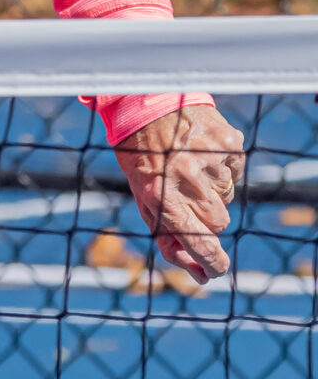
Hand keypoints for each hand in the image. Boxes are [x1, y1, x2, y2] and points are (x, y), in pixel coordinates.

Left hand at [114, 103, 245, 282]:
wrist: (148, 103)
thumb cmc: (142, 155)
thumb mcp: (142, 194)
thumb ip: (165, 234)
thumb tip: (197, 274)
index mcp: (160, 192)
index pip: (197, 240)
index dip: (211, 262)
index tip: (215, 270)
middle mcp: (186, 178)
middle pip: (218, 223)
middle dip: (205, 217)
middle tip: (187, 195)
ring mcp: (210, 159)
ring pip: (227, 199)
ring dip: (212, 191)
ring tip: (189, 167)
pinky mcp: (228, 144)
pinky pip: (236, 172)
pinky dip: (222, 168)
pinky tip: (200, 152)